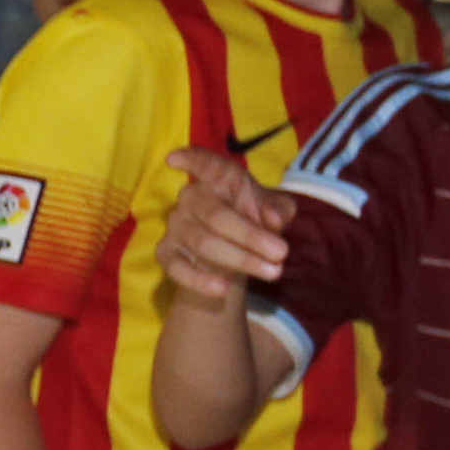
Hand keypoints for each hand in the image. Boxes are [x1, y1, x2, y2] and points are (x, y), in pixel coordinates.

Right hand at [153, 145, 293, 304]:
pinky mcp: (166, 253)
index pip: (204, 164)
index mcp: (218, 179)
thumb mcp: (275, 213)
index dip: (190, 160)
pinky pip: (178, 267)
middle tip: (283, 253)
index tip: (174, 159)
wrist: (232, 259)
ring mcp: (176, 225)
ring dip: (240, 259)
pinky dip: (200, 280)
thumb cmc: (254, 222)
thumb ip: (279, 209)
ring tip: (272, 272)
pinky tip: (223, 289)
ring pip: (203, 243)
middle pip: (215, 214)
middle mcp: (191, 198)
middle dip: (250, 235)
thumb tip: (273, 218)